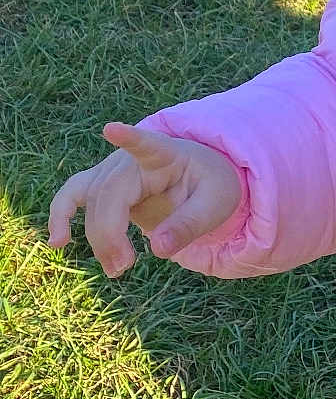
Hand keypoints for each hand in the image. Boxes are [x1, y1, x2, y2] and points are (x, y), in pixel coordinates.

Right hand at [48, 122, 241, 275]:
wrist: (200, 177)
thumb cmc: (209, 185)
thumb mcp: (215, 205)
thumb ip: (189, 225)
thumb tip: (158, 250)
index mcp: (165, 154)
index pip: (147, 144)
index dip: (129, 138)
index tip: (111, 129)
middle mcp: (130, 159)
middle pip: (109, 194)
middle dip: (110, 235)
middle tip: (126, 267)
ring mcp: (111, 170)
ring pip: (90, 202)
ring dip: (97, 238)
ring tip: (115, 269)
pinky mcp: (100, 185)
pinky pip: (72, 197)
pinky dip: (61, 217)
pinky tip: (57, 243)